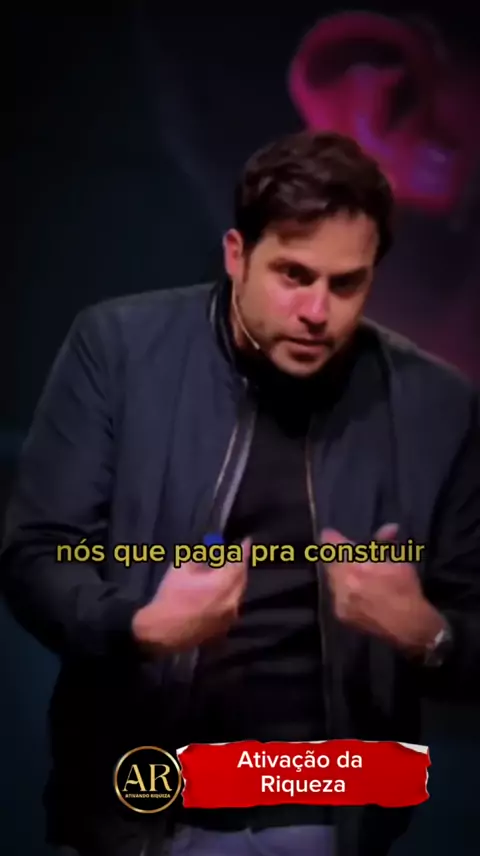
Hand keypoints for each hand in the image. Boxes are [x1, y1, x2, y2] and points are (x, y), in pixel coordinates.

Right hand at [132, 539, 250, 652]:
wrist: (162, 632)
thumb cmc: (171, 597)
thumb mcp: (181, 569)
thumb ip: (199, 559)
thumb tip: (209, 555)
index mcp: (223, 585)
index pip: (239, 563)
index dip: (244, 550)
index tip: (247, 541)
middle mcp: (231, 601)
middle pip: (241, 579)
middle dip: (240, 566)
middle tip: (235, 556)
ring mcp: (229, 617)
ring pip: (238, 594)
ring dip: (234, 582)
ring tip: (226, 573)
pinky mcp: (224, 628)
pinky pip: (231, 606)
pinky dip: (228, 596)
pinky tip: (218, 593)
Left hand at [320, 525, 445, 653]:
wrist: (409, 626)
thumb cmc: (406, 590)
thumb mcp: (399, 562)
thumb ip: (386, 544)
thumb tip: (389, 528)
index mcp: (357, 567)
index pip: (334, 546)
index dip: (331, 538)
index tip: (328, 534)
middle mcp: (344, 583)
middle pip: (330, 562)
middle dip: (336, 557)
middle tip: (343, 554)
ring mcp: (340, 599)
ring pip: (332, 579)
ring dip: (339, 573)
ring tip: (351, 573)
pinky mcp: (340, 613)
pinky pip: (336, 594)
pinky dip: (342, 589)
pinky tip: (353, 589)